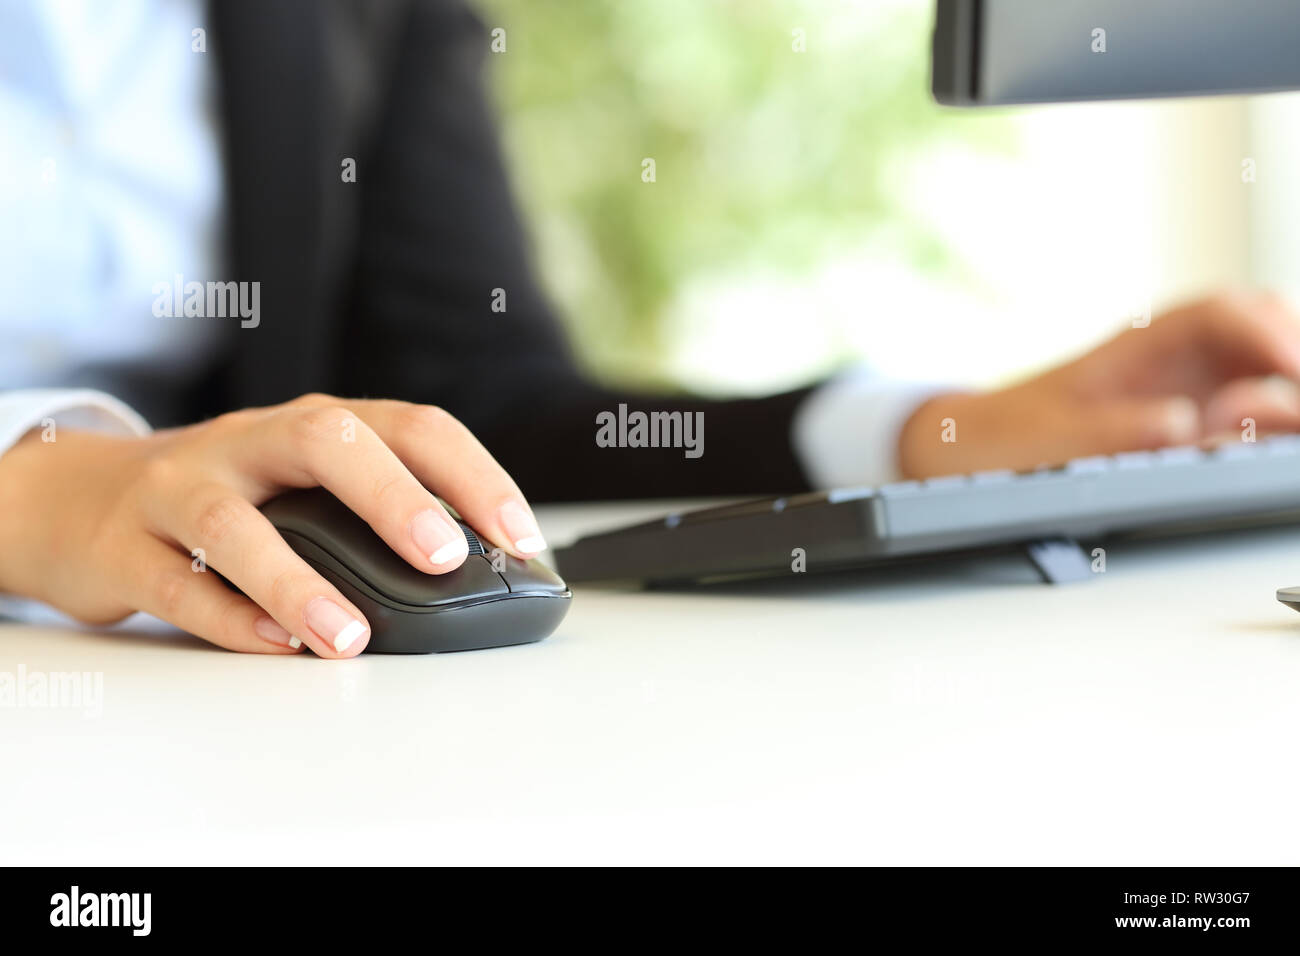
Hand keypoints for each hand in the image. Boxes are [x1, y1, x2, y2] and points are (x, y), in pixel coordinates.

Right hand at [0, 394, 547, 657]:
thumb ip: (371, 513)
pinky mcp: (124, 548)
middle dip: (392, 496)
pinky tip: (276, 646)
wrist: (75, 496)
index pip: (407, 426)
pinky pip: (174, 585)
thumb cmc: (222, 496)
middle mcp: (248, 443)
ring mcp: (178, 489)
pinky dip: (228, 619)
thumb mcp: (299, 484)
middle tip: (445, 557)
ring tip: (349, 637)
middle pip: (323, 442)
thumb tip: (479, 575)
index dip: (471, 474)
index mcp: (310, 427)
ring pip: (233, 523)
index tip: (519, 536)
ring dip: (297, 580)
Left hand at [898, 291, 1299, 478]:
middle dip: (1292, 356)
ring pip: (1267, 369)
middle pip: (1261, 330)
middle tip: (1298, 407)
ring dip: (1286, 395)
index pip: (1222, 315)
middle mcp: (1176, 361)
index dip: (1266, 334)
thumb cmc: (1004, 436)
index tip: (1291, 368)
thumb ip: (1112, 432)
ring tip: (1270, 431)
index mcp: (1140, 345)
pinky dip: (1272, 425)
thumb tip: (1179, 423)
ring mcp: (1189, 392)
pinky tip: (1262, 447)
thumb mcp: (1049, 438)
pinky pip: (1252, 417)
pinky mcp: (1192, 430)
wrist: (968, 451)